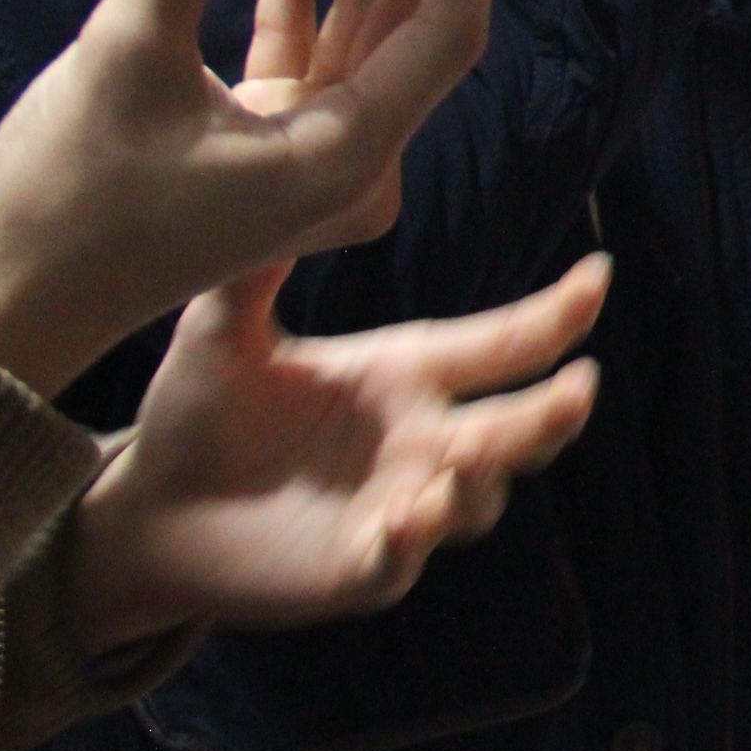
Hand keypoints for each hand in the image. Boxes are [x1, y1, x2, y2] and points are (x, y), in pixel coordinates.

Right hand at [0, 0, 500, 399]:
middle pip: (414, 22)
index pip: (444, 31)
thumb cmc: (65, 204)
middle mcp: (350, 157)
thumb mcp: (124, 60)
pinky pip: (307, 48)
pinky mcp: (263, 137)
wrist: (0, 307)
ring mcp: (309, 148)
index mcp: (348, 156)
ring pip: (361, 28)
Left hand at [64, 255, 605, 650]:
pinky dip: (411, 540)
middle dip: (556, 411)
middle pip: (518, 426)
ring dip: (480, 480)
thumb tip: (279, 186)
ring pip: (478, 497)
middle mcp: (423, 439)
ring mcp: (403, 504)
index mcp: (407, 373)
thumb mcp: (220, 336)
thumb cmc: (199, 413)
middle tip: (580, 386)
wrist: (151, 510)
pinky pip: (403, 558)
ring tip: (459, 462)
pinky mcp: (364, 564)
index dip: (555, 313)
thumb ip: (252, 279)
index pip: (502, 343)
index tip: (599, 276)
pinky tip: (402, 521)